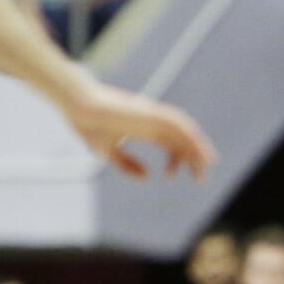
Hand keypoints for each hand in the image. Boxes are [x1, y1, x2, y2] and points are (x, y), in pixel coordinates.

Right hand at [61, 77, 215, 180]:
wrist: (77, 106)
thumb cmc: (88, 125)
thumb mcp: (107, 152)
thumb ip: (127, 165)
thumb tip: (147, 177)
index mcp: (145, 128)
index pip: (172, 144)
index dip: (178, 161)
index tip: (172, 176)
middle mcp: (153, 121)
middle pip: (182, 140)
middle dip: (194, 158)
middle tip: (201, 178)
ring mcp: (153, 115)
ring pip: (183, 131)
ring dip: (197, 146)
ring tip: (206, 164)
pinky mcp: (150, 111)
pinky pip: (176, 121)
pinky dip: (189, 133)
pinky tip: (197, 146)